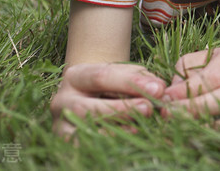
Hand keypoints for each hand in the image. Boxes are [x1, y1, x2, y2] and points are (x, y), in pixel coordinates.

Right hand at [51, 62, 166, 137]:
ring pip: (86, 129)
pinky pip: (85, 146)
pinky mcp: (66, 143)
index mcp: (76, 76)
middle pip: (91, 107)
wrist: (87, 97)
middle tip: (149, 108)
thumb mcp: (122, 74)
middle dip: (123, 108)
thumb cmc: (110, 83)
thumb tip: (158, 89)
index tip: (157, 88)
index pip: (102, 77)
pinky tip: (127, 137)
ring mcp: (61, 124)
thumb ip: (140, 78)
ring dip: (116, 128)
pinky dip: (108, 142)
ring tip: (140, 125)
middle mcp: (63, 100)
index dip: (130, 82)